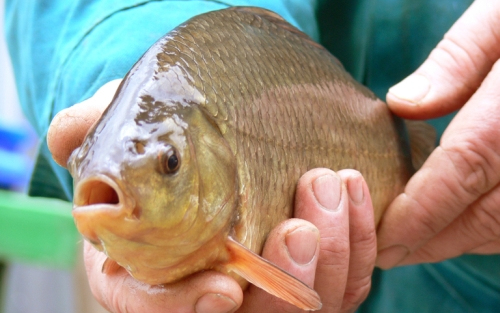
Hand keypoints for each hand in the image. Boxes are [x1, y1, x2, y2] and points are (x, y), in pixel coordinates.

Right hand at [48, 82, 376, 311]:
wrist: (205, 133)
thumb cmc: (157, 137)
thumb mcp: (118, 127)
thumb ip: (92, 129)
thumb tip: (69, 135)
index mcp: (145, 267)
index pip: (152, 308)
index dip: (184, 310)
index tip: (222, 288)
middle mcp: (203, 286)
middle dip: (280, 284)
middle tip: (300, 228)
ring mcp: (262, 280)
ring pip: (307, 305)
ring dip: (329, 257)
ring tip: (332, 186)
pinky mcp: (308, 262)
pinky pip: (344, 276)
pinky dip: (357, 242)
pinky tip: (353, 188)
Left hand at [377, 0, 499, 267]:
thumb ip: (456, 61)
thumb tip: (403, 104)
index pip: (465, 166)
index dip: (419, 209)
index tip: (380, 233)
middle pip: (486, 212)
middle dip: (430, 241)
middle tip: (385, 252)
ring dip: (457, 243)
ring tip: (412, 247)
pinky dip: (488, 232)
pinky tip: (457, 229)